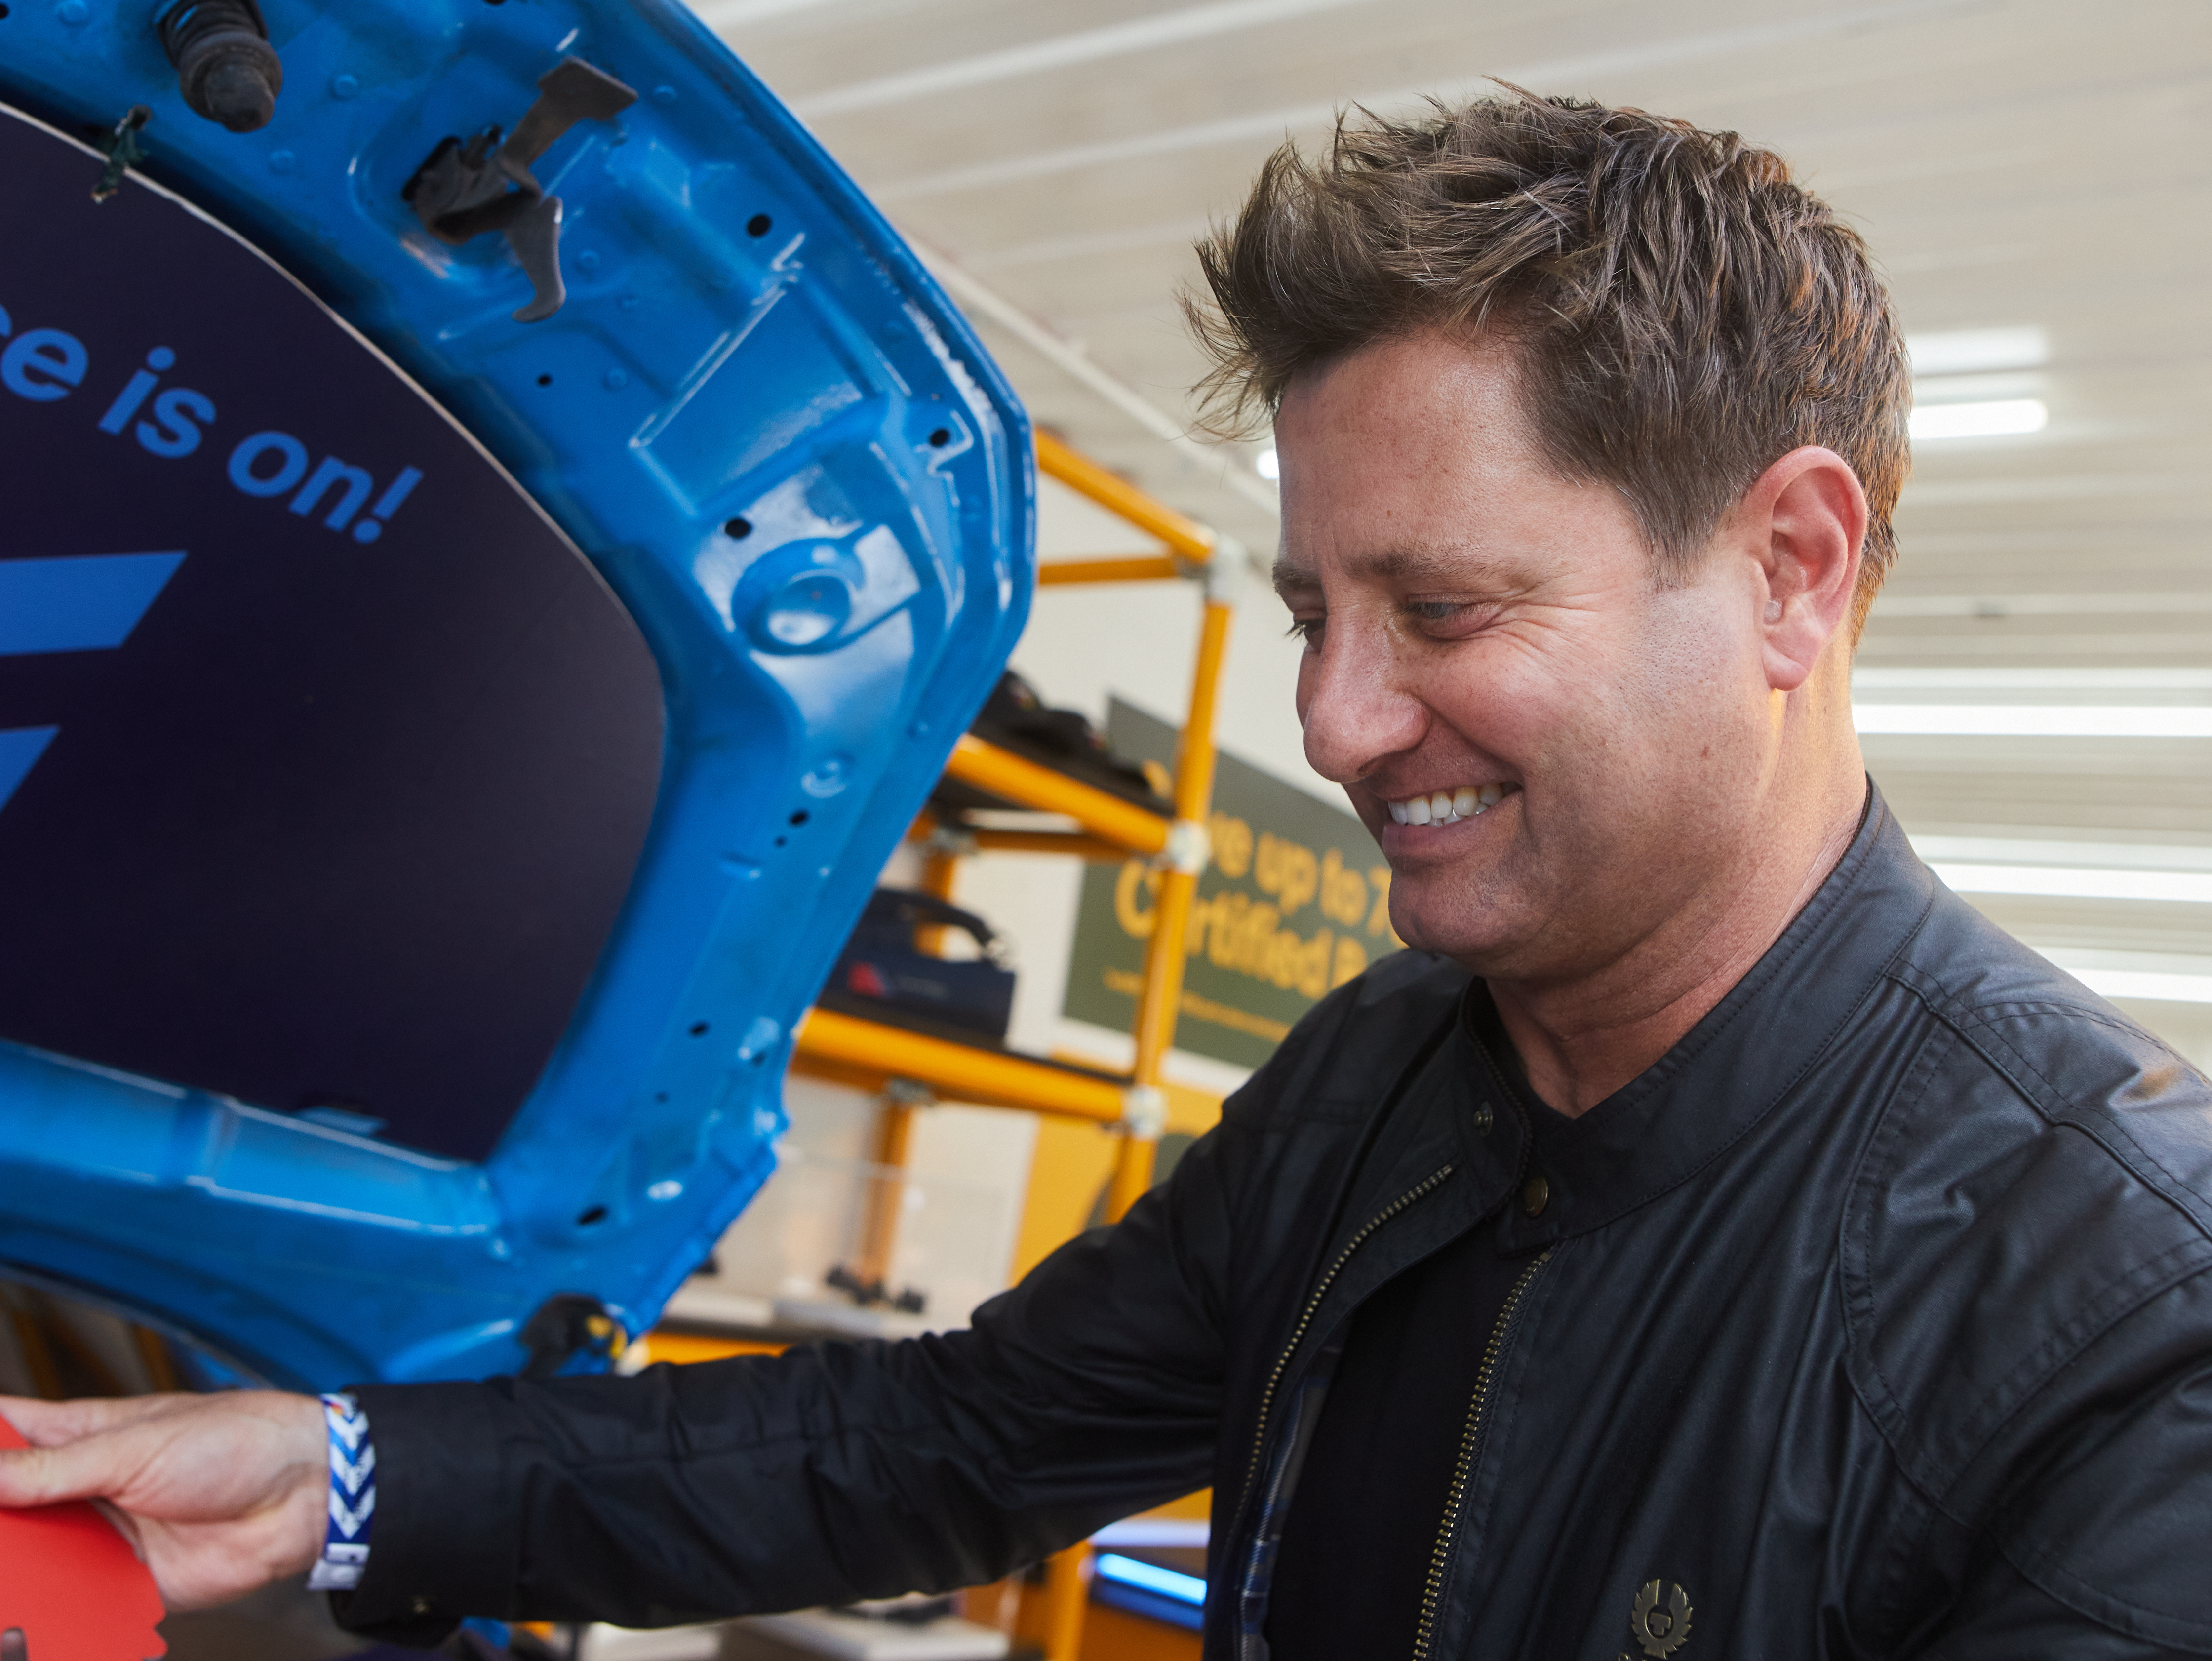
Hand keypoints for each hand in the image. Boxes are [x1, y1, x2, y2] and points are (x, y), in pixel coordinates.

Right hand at [0, 1392, 327, 1610]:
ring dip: (9, 1578)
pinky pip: (69, 1605)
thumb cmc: (234, 1441)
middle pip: (3, 1513)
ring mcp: (97, 1538)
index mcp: (78, 1437)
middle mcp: (78, 1489)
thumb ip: (52, 1468)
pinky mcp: (121, 1584)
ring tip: (5, 1585)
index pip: (3, 1437)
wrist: (302, 1493)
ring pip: (25, 1565)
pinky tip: (22, 1625)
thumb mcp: (135, 1446)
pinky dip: (43, 1615)